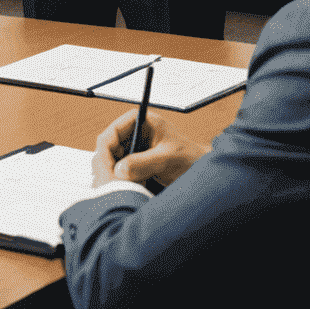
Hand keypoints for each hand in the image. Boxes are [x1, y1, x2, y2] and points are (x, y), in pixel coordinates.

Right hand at [91, 108, 208, 188]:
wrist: (203, 171)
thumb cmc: (190, 159)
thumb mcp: (167, 159)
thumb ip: (144, 163)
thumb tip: (119, 170)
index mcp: (140, 120)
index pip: (113, 131)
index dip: (106, 149)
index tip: (107, 168)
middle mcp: (134, 131)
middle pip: (109, 145)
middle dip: (109, 164)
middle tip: (112, 182)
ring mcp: (134, 146)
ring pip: (112, 158)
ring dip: (114, 172)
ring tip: (121, 186)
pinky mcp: (136, 160)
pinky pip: (120, 168)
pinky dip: (120, 178)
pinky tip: (127, 187)